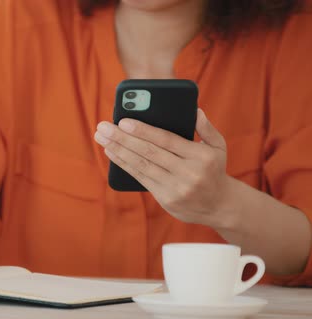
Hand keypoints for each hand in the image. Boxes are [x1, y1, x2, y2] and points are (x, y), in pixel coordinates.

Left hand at [94, 109, 237, 227]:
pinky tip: (111, 153)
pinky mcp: (166, 199)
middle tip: (103, 127)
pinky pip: (141, 178)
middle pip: (149, 152)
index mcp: (200, 156)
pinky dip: (124, 165)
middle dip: (122, 138)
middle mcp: (188, 172)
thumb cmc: (213, 169)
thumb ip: (206, 128)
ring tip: (102, 138)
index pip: (166, 140)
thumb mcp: (218, 147)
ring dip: (118, 151)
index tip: (123, 121)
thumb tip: (194, 110)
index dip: (143, 131)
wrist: (219, 206)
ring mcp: (176, 187)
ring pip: (141, 166)